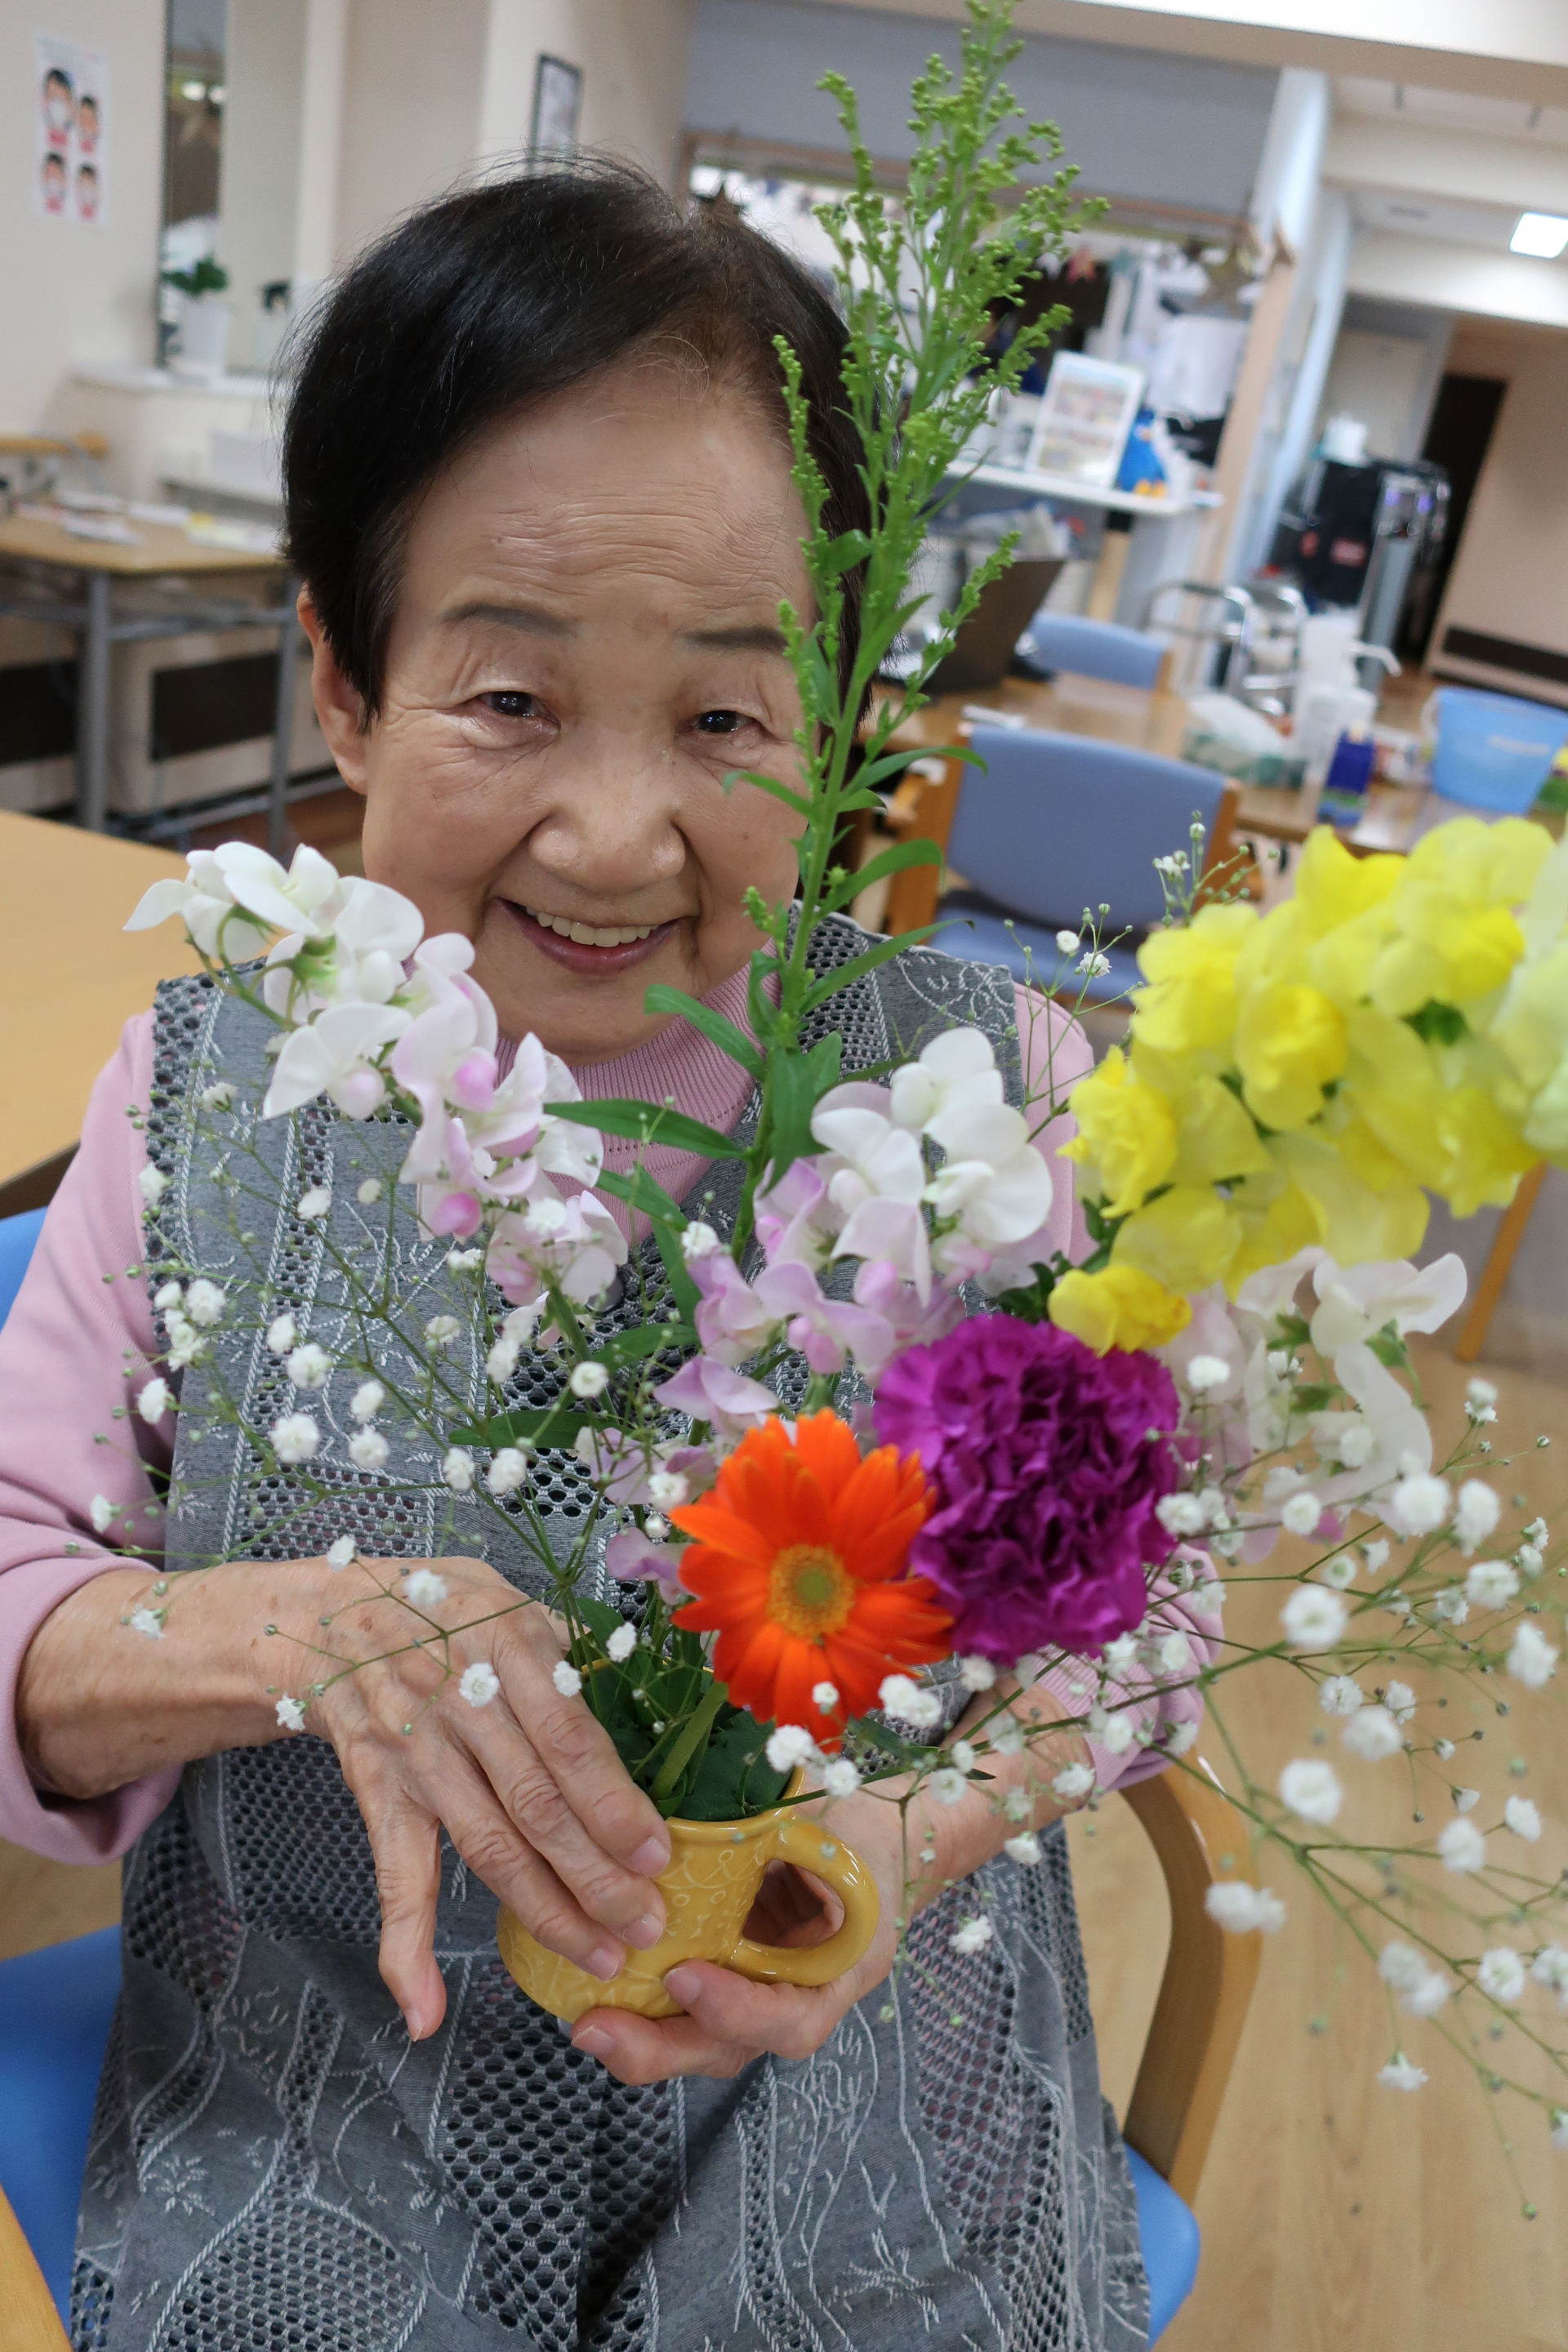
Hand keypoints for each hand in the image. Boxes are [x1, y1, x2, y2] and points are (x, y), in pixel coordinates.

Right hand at [299, 1554, 672, 2038]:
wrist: (326, 1618)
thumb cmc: (441, 1606)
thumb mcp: (511, 1595)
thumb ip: (570, 1649)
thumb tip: (637, 1701)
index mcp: (505, 1646)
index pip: (569, 1740)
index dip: (613, 1805)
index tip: (658, 1856)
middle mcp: (461, 1705)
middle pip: (536, 1806)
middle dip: (597, 1876)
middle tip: (647, 1925)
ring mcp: (417, 1755)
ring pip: (487, 1847)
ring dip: (545, 1912)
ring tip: (598, 1954)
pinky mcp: (381, 1793)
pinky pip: (396, 1878)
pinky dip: (405, 1949)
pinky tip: (424, 2011)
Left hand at [566, 1787, 919, 2084]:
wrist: (873, 1840)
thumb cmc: (858, 1828)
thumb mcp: (834, 1828)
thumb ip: (790, 1831)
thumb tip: (728, 1803)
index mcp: (840, 1969)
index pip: (792, 2018)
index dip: (739, 2011)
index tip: (685, 1978)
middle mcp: (795, 1997)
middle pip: (731, 2048)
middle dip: (663, 2049)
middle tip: (598, 2029)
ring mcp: (756, 1991)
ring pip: (700, 2038)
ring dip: (641, 2038)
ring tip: (584, 2023)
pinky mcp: (723, 1973)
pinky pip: (680, 2005)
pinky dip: (639, 2005)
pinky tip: (588, 1991)